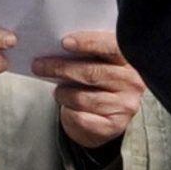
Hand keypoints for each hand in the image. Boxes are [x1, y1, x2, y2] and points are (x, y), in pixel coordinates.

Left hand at [35, 29, 144, 148]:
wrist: (105, 119)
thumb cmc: (97, 83)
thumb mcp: (98, 62)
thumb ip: (86, 52)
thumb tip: (55, 45)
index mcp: (130, 60)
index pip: (111, 47)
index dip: (88, 42)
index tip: (64, 42)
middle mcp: (132, 83)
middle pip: (92, 73)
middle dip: (61, 67)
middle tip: (38, 65)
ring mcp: (125, 106)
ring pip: (82, 97)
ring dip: (63, 93)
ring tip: (58, 90)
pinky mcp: (113, 126)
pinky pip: (81, 117)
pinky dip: (68, 111)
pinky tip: (67, 106)